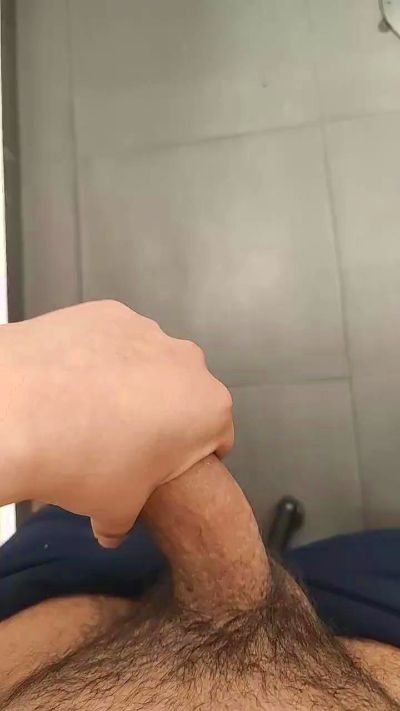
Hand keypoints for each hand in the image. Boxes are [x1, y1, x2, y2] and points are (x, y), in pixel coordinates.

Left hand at [0, 301, 232, 545]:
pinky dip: (99, 357)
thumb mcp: (115, 508)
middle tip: (122, 443)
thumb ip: (124, 521)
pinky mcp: (109, 312)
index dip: (192, 459)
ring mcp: (147, 330)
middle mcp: (188, 362)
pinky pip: (113, 340)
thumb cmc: (86, 462)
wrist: (20, 409)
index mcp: (208, 409)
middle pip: (184, 395)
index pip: (217, 438)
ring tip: (87, 408)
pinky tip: (68, 379)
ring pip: (148, 363)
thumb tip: (111, 531)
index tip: (164, 469)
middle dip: (162, 416)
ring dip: (131, 383)